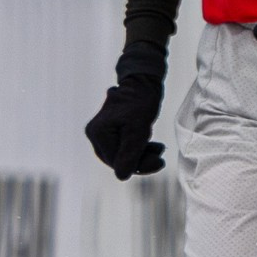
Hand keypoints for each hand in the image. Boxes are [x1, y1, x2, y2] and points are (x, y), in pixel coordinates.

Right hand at [86, 42, 168, 179]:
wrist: (143, 79)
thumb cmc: (141, 101)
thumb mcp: (138, 130)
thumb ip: (129, 154)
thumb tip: (122, 177)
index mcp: (98, 133)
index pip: (117, 162)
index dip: (138, 166)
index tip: (160, 161)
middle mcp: (95, 134)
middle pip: (118, 160)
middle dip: (141, 161)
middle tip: (161, 157)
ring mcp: (103, 132)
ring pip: (123, 155)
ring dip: (143, 155)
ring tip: (160, 148)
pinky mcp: (112, 130)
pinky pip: (124, 147)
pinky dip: (139, 148)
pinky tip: (154, 145)